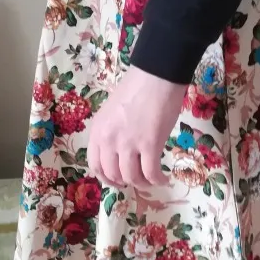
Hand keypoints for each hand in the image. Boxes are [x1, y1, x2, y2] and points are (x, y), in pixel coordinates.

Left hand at [87, 66, 185, 189]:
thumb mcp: (113, 111)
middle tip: (137, 179)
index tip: (118, 180)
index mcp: (98, 130)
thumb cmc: (137, 87)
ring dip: (143, 183)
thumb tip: (121, 149)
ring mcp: (128, 143)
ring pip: (132, 177)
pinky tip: (164, 179)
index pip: (95, 165)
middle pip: (114, 175)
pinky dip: (158, 180)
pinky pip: (151, 173)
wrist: (157, 76)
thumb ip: (112, 131)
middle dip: (126, 182)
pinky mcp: (150, 145)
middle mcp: (109, 140)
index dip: (107, 178)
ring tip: (152, 179)